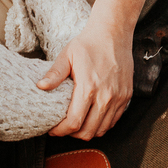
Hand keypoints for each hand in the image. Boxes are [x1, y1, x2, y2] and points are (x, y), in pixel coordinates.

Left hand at [38, 19, 132, 139]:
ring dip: (88, 131)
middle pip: (88, 131)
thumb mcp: (67, 55)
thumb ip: (54, 74)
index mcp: (88, 88)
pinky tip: (92, 118)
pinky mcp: (126, 96)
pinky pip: (114, 120)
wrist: (113, 33)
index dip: (61, 131)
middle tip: (63, 128)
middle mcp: (106, 96)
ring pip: (102, 129)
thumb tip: (40, 87)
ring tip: (77, 124)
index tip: (53, 130)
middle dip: (72, 134)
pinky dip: (102, 124)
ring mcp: (118, 98)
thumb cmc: (89, 44)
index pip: (74, 122)